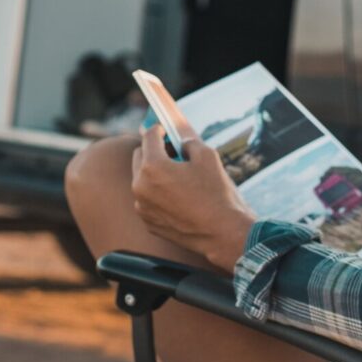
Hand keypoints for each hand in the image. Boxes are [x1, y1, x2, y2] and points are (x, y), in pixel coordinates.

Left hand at [131, 123, 256, 271]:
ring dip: (154, 173)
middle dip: (153, 151)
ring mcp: (142, 207)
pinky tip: (178, 197)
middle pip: (139, 156)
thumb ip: (188, 142)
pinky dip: (157, 194)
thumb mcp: (207, 156)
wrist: (223, 233)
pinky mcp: (148, 222)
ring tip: (178, 176)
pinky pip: (146, 200)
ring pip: (141, 180)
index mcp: (153, 166)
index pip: (149, 136)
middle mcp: (140, 186)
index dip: (158, 129)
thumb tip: (180, 141)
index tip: (165, 129)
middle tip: (173, 151)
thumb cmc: (216, 194)